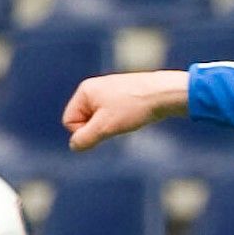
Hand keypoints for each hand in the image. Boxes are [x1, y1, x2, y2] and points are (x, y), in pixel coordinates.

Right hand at [60, 70, 190, 151]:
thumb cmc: (133, 108)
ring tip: (127, 118)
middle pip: (83, 120)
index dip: (84, 131)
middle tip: (117, 123)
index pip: (69, 120)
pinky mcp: (122, 95)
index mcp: (85, 91)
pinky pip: (112, 115)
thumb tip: (75, 146)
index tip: (103, 128)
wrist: (164, 94)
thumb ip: (85, 138)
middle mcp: (94, 88)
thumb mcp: (105, 127)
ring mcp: (108, 91)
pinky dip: (120, 121)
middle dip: (98, 128)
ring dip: (110, 126)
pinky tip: (133, 116)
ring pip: (99, 120)